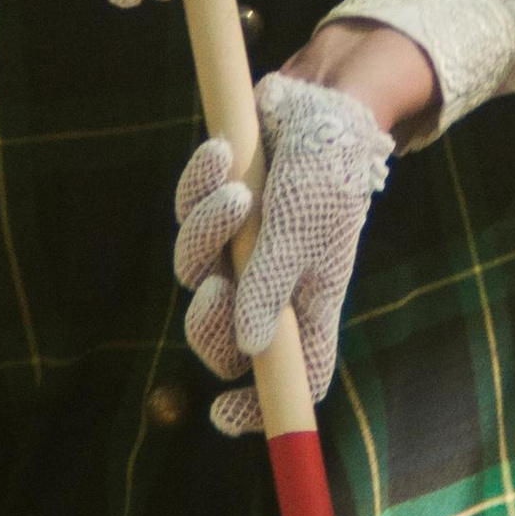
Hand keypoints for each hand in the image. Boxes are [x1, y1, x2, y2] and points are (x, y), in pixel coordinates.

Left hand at [173, 73, 395, 436]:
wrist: (323, 100)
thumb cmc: (328, 172)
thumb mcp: (303, 233)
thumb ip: (270, 287)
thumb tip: (245, 348)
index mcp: (309, 305)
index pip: (287, 377)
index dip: (258, 407)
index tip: (223, 415)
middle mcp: (271, 285)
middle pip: (222, 338)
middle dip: (209, 320)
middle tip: (217, 289)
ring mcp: (241, 249)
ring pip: (194, 272)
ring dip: (205, 230)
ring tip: (233, 187)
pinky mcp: (217, 210)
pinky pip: (186, 215)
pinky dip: (196, 185)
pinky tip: (221, 152)